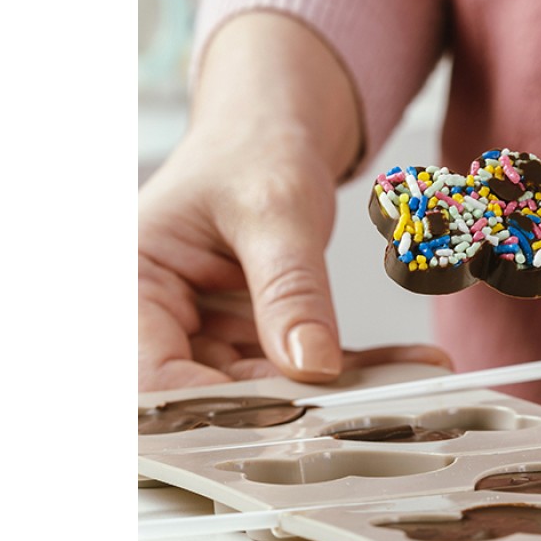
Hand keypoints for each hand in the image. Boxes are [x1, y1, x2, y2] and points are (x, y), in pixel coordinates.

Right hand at [138, 13, 451, 390]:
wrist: (273, 130)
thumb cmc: (252, 148)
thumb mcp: (274, 210)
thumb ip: (289, 288)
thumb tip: (311, 365)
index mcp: (130, 283)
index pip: (152, 374)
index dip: (210, 403)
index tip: (284, 410)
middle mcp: (159, 318)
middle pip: (211, 389)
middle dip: (286, 403)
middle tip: (356, 407)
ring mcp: (206, 332)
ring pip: (266, 385)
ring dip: (333, 389)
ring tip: (403, 384)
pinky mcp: (251, 337)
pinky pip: (300, 364)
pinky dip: (353, 365)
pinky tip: (410, 364)